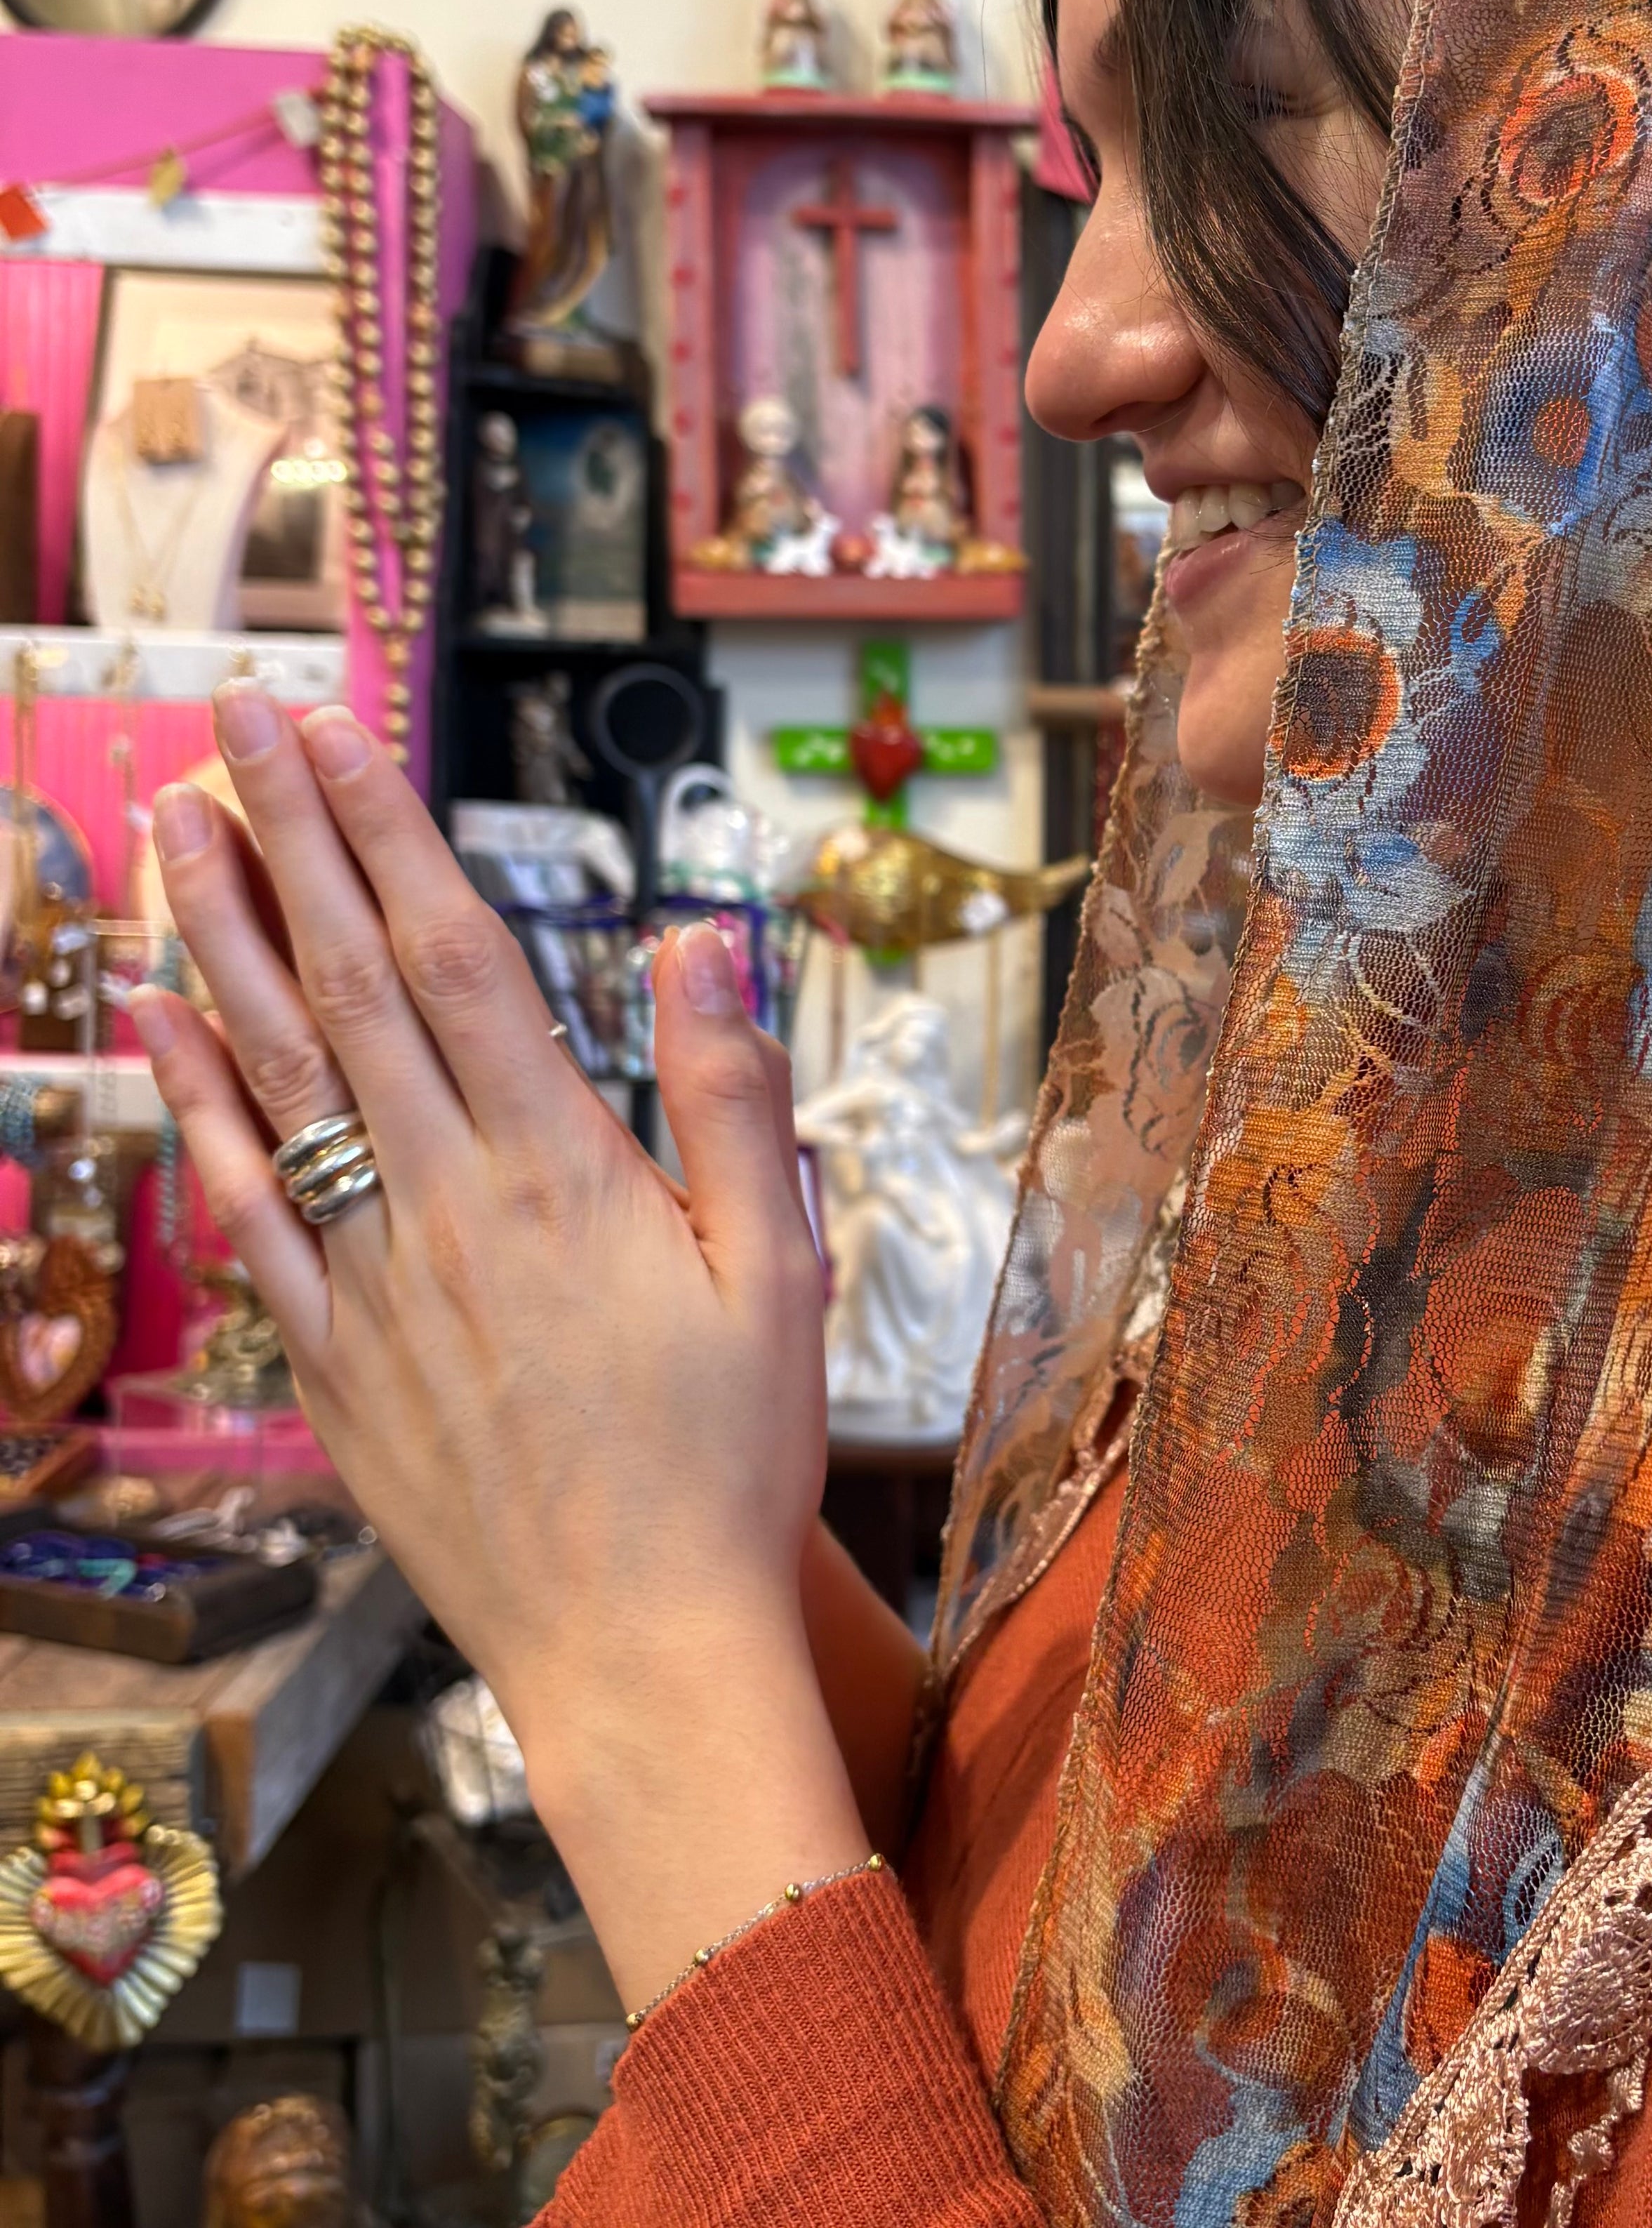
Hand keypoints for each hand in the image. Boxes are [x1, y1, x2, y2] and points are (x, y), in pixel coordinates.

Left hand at [135, 684, 866, 2005]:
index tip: (335, 732)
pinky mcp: (328, 1359)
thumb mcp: (779, 1265)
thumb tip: (702, 936)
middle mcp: (445, 1204)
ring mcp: (370, 1281)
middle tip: (234, 725)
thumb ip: (730, 1092)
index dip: (385, 833)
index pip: (450, 958)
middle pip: (343, 988)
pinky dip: (191, 1105)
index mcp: (561, 1170)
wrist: (639, 1643)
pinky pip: (241, 1208)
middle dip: (289, 842)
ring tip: (177, 829)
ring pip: (274, 1078)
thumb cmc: (729, 1456)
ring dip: (216, 941)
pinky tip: (155, 1022)